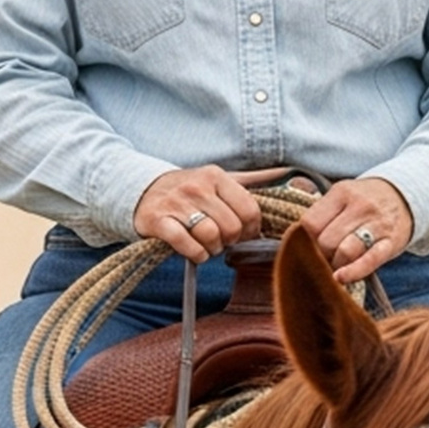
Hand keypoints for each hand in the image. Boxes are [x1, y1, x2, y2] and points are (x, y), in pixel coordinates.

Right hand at [136, 165, 266, 261]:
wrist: (143, 191)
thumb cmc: (189, 191)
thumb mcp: (219, 179)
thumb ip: (251, 180)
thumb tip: (285, 173)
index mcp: (217, 176)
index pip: (250, 210)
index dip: (251, 230)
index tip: (242, 233)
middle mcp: (197, 187)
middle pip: (232, 227)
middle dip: (230, 241)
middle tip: (221, 240)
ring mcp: (177, 203)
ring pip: (211, 237)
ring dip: (212, 249)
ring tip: (207, 244)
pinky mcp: (159, 221)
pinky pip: (187, 245)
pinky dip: (196, 254)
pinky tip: (195, 251)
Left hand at [303, 176, 413, 284]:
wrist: (406, 195)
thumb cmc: (364, 201)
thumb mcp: (342, 196)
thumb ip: (321, 213)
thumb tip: (294, 241)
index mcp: (341, 192)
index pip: (310, 223)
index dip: (303, 241)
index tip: (306, 247)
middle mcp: (360, 206)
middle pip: (326, 241)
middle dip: (319, 256)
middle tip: (322, 260)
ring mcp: (377, 224)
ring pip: (345, 251)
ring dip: (335, 265)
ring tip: (335, 266)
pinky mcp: (390, 242)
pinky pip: (370, 260)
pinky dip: (353, 272)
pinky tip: (341, 278)